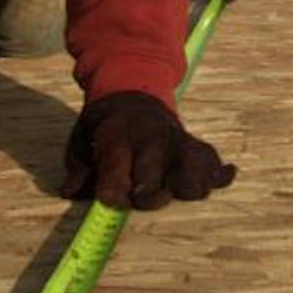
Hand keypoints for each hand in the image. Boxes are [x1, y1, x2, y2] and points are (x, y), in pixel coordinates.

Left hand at [61, 91, 235, 210]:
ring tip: (179, 191)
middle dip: (147, 198)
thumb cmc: (103, 127)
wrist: (132, 92)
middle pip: (154, 183)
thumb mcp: (80, 142)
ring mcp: (175, 142)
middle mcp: (150, 141)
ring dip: (186, 189)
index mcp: (117, 138)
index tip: (110, 200)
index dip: (113, 195)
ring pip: (190, 174)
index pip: (116, 175)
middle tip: (140, 197)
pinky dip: (218, 173)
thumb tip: (70, 193)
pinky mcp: (192, 145)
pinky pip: (212, 160)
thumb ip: (78, 170)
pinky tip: (223, 176)